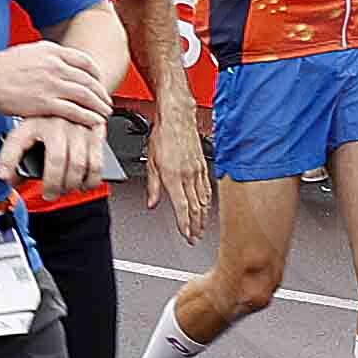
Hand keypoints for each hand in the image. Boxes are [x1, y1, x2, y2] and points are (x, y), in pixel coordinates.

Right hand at [0, 39, 113, 123]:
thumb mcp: (25, 52)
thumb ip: (43, 56)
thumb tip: (52, 61)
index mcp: (51, 51)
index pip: (84, 61)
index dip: (96, 74)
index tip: (98, 81)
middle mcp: (55, 66)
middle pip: (89, 80)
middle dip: (101, 92)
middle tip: (106, 101)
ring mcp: (51, 84)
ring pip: (86, 96)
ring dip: (99, 106)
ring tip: (104, 113)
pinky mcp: (45, 103)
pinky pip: (74, 111)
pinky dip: (87, 117)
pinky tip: (93, 122)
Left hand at [0, 114, 108, 196]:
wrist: (71, 99)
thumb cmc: (44, 121)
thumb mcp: (24, 132)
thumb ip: (13, 156)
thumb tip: (7, 177)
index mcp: (32, 123)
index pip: (16, 143)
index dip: (8, 161)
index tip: (3, 176)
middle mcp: (55, 123)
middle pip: (57, 162)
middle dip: (54, 185)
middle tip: (50, 194)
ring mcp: (78, 127)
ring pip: (80, 165)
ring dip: (73, 184)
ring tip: (66, 190)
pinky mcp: (96, 132)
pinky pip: (97, 162)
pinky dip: (92, 179)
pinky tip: (84, 184)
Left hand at [149, 115, 213, 244]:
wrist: (178, 118)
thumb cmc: (162, 136)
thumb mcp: (150, 162)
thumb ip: (152, 186)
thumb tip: (151, 203)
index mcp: (173, 176)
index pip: (182, 208)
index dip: (184, 225)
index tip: (186, 236)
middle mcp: (188, 176)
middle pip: (195, 208)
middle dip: (195, 226)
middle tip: (194, 239)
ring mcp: (198, 171)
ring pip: (203, 200)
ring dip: (203, 217)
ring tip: (201, 229)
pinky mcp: (203, 165)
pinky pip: (207, 188)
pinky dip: (208, 202)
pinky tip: (206, 208)